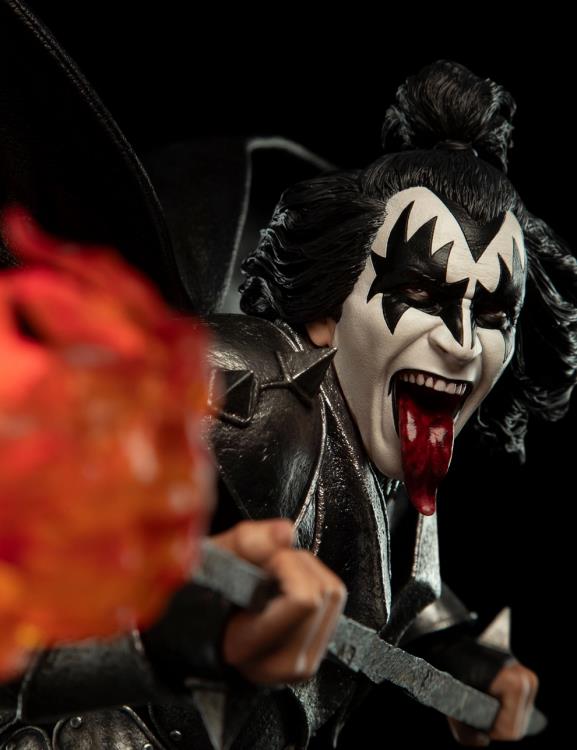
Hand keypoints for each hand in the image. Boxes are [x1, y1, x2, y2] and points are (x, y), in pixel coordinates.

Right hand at [210, 519, 346, 684]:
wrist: (198, 630)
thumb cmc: (200, 595)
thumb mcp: (212, 558)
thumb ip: (246, 541)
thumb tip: (285, 533)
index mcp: (249, 648)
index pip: (302, 600)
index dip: (284, 565)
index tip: (261, 562)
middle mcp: (281, 664)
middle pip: (323, 592)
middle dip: (295, 564)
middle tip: (266, 568)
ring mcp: (303, 662)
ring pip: (334, 594)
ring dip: (306, 570)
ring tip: (275, 577)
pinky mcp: (316, 651)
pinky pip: (335, 604)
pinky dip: (314, 582)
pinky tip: (287, 588)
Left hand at [448, 661, 538, 745]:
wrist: (453, 640)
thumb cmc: (450, 665)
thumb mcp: (450, 700)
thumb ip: (464, 732)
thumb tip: (483, 741)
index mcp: (515, 683)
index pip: (510, 730)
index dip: (488, 732)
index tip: (471, 717)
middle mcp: (527, 680)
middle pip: (517, 727)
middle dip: (494, 726)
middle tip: (472, 708)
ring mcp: (529, 679)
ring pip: (519, 719)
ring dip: (499, 718)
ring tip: (479, 699)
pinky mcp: (527, 679)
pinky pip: (519, 709)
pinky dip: (504, 710)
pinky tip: (489, 697)